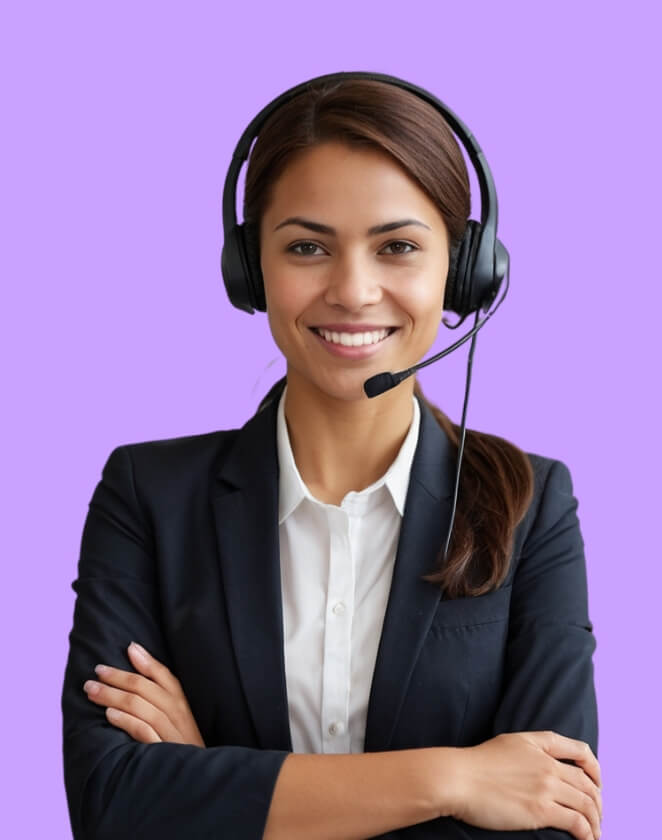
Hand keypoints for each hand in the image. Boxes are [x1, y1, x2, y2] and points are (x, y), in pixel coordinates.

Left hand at [83, 642, 205, 746]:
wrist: (197, 781)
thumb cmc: (180, 745)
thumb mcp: (176, 717)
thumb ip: (159, 689)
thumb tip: (135, 653)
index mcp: (183, 704)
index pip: (165, 676)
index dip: (145, 661)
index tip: (126, 648)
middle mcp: (179, 715)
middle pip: (147, 689)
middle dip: (119, 678)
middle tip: (96, 672)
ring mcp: (172, 734)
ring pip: (142, 706)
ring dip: (114, 696)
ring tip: (93, 691)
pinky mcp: (164, 752)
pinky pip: (144, 731)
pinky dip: (126, 721)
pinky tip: (109, 715)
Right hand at [448, 731, 602, 839]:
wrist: (458, 778)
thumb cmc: (476, 763)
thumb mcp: (508, 743)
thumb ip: (532, 749)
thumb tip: (547, 763)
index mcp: (539, 744)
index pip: (580, 751)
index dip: (595, 768)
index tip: (597, 782)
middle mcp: (547, 764)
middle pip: (587, 783)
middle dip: (598, 801)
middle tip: (597, 816)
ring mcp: (545, 787)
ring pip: (587, 804)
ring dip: (596, 821)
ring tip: (594, 833)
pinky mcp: (541, 811)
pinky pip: (576, 823)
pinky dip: (587, 834)